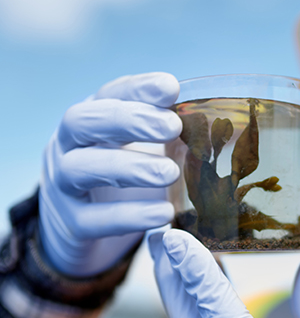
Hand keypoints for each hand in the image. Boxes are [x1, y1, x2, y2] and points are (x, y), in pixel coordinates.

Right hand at [39, 72, 181, 276]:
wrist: (86, 229)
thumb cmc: (125, 180)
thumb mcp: (144, 150)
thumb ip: (168, 136)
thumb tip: (219, 124)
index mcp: (91, 121)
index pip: (108, 94)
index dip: (138, 89)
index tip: (172, 88)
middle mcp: (67, 146)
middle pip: (81, 121)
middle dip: (128, 120)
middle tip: (172, 126)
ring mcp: (62, 186)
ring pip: (80, 168)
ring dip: (128, 167)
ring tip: (170, 173)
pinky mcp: (71, 225)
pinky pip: (93, 220)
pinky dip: (129, 216)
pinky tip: (163, 214)